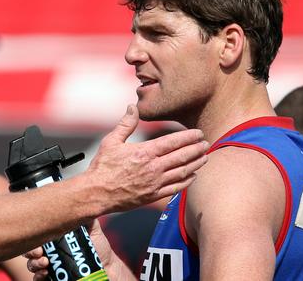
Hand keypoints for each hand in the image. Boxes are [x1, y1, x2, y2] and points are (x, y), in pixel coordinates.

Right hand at [25, 220, 125, 280]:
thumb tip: (77, 197)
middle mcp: (49, 250)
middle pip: (29, 249)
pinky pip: (38, 278)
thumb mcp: (91, 226)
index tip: (38, 239)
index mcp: (54, 237)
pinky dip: (38, 276)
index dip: (31, 235)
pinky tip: (44, 274)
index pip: (36, 234)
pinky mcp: (53, 277)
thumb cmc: (98, 247)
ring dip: (34, 264)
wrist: (107, 267)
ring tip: (45, 263)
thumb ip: (81, 213)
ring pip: (32, 264)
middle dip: (30, 251)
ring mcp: (50, 265)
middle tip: (39, 252)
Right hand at [86, 104, 207, 212]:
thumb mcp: (111, 141)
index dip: (188, 137)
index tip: (198, 133)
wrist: (96, 193)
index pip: (173, 142)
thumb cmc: (102, 167)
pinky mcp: (153, 195)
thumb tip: (132, 106)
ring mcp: (155, 183)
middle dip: (197, 149)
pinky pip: (176, 188)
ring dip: (196, 163)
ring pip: (183, 172)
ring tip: (205, 157)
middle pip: (182, 156)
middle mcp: (153, 167)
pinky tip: (193, 175)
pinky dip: (187, 181)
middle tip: (206, 143)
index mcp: (144, 152)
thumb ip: (126, 124)